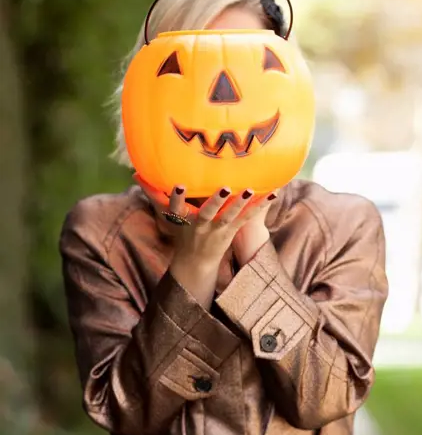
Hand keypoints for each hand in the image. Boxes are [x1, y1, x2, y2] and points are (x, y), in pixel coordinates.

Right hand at [134, 174, 276, 306]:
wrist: (196, 262)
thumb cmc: (180, 230)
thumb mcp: (165, 215)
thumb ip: (153, 193)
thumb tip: (135, 173)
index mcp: (182, 220)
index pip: (175, 209)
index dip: (176, 198)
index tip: (178, 185)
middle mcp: (200, 225)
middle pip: (207, 213)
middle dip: (215, 201)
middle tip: (225, 188)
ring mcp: (218, 229)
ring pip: (230, 216)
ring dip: (241, 203)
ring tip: (251, 189)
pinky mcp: (233, 230)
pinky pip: (248, 217)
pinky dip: (261, 205)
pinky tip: (273, 192)